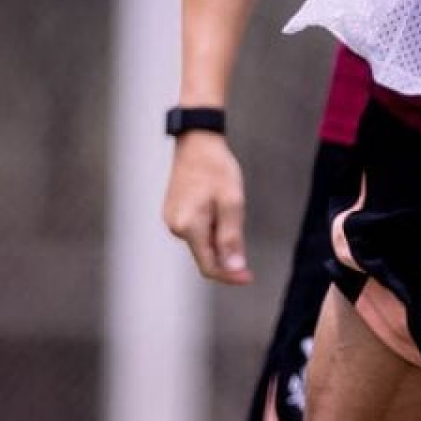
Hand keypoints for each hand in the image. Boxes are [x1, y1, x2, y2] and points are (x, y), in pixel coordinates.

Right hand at [161, 131, 252, 284]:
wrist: (197, 143)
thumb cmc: (216, 169)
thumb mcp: (232, 203)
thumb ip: (231, 238)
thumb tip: (234, 269)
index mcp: (188, 227)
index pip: (208, 266)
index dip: (230, 275)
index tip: (249, 277)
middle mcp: (175, 228)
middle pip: (205, 254)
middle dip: (226, 250)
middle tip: (241, 219)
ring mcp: (171, 220)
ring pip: (201, 241)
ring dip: (219, 235)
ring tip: (228, 203)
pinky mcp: (173, 213)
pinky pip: (195, 229)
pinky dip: (211, 226)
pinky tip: (217, 203)